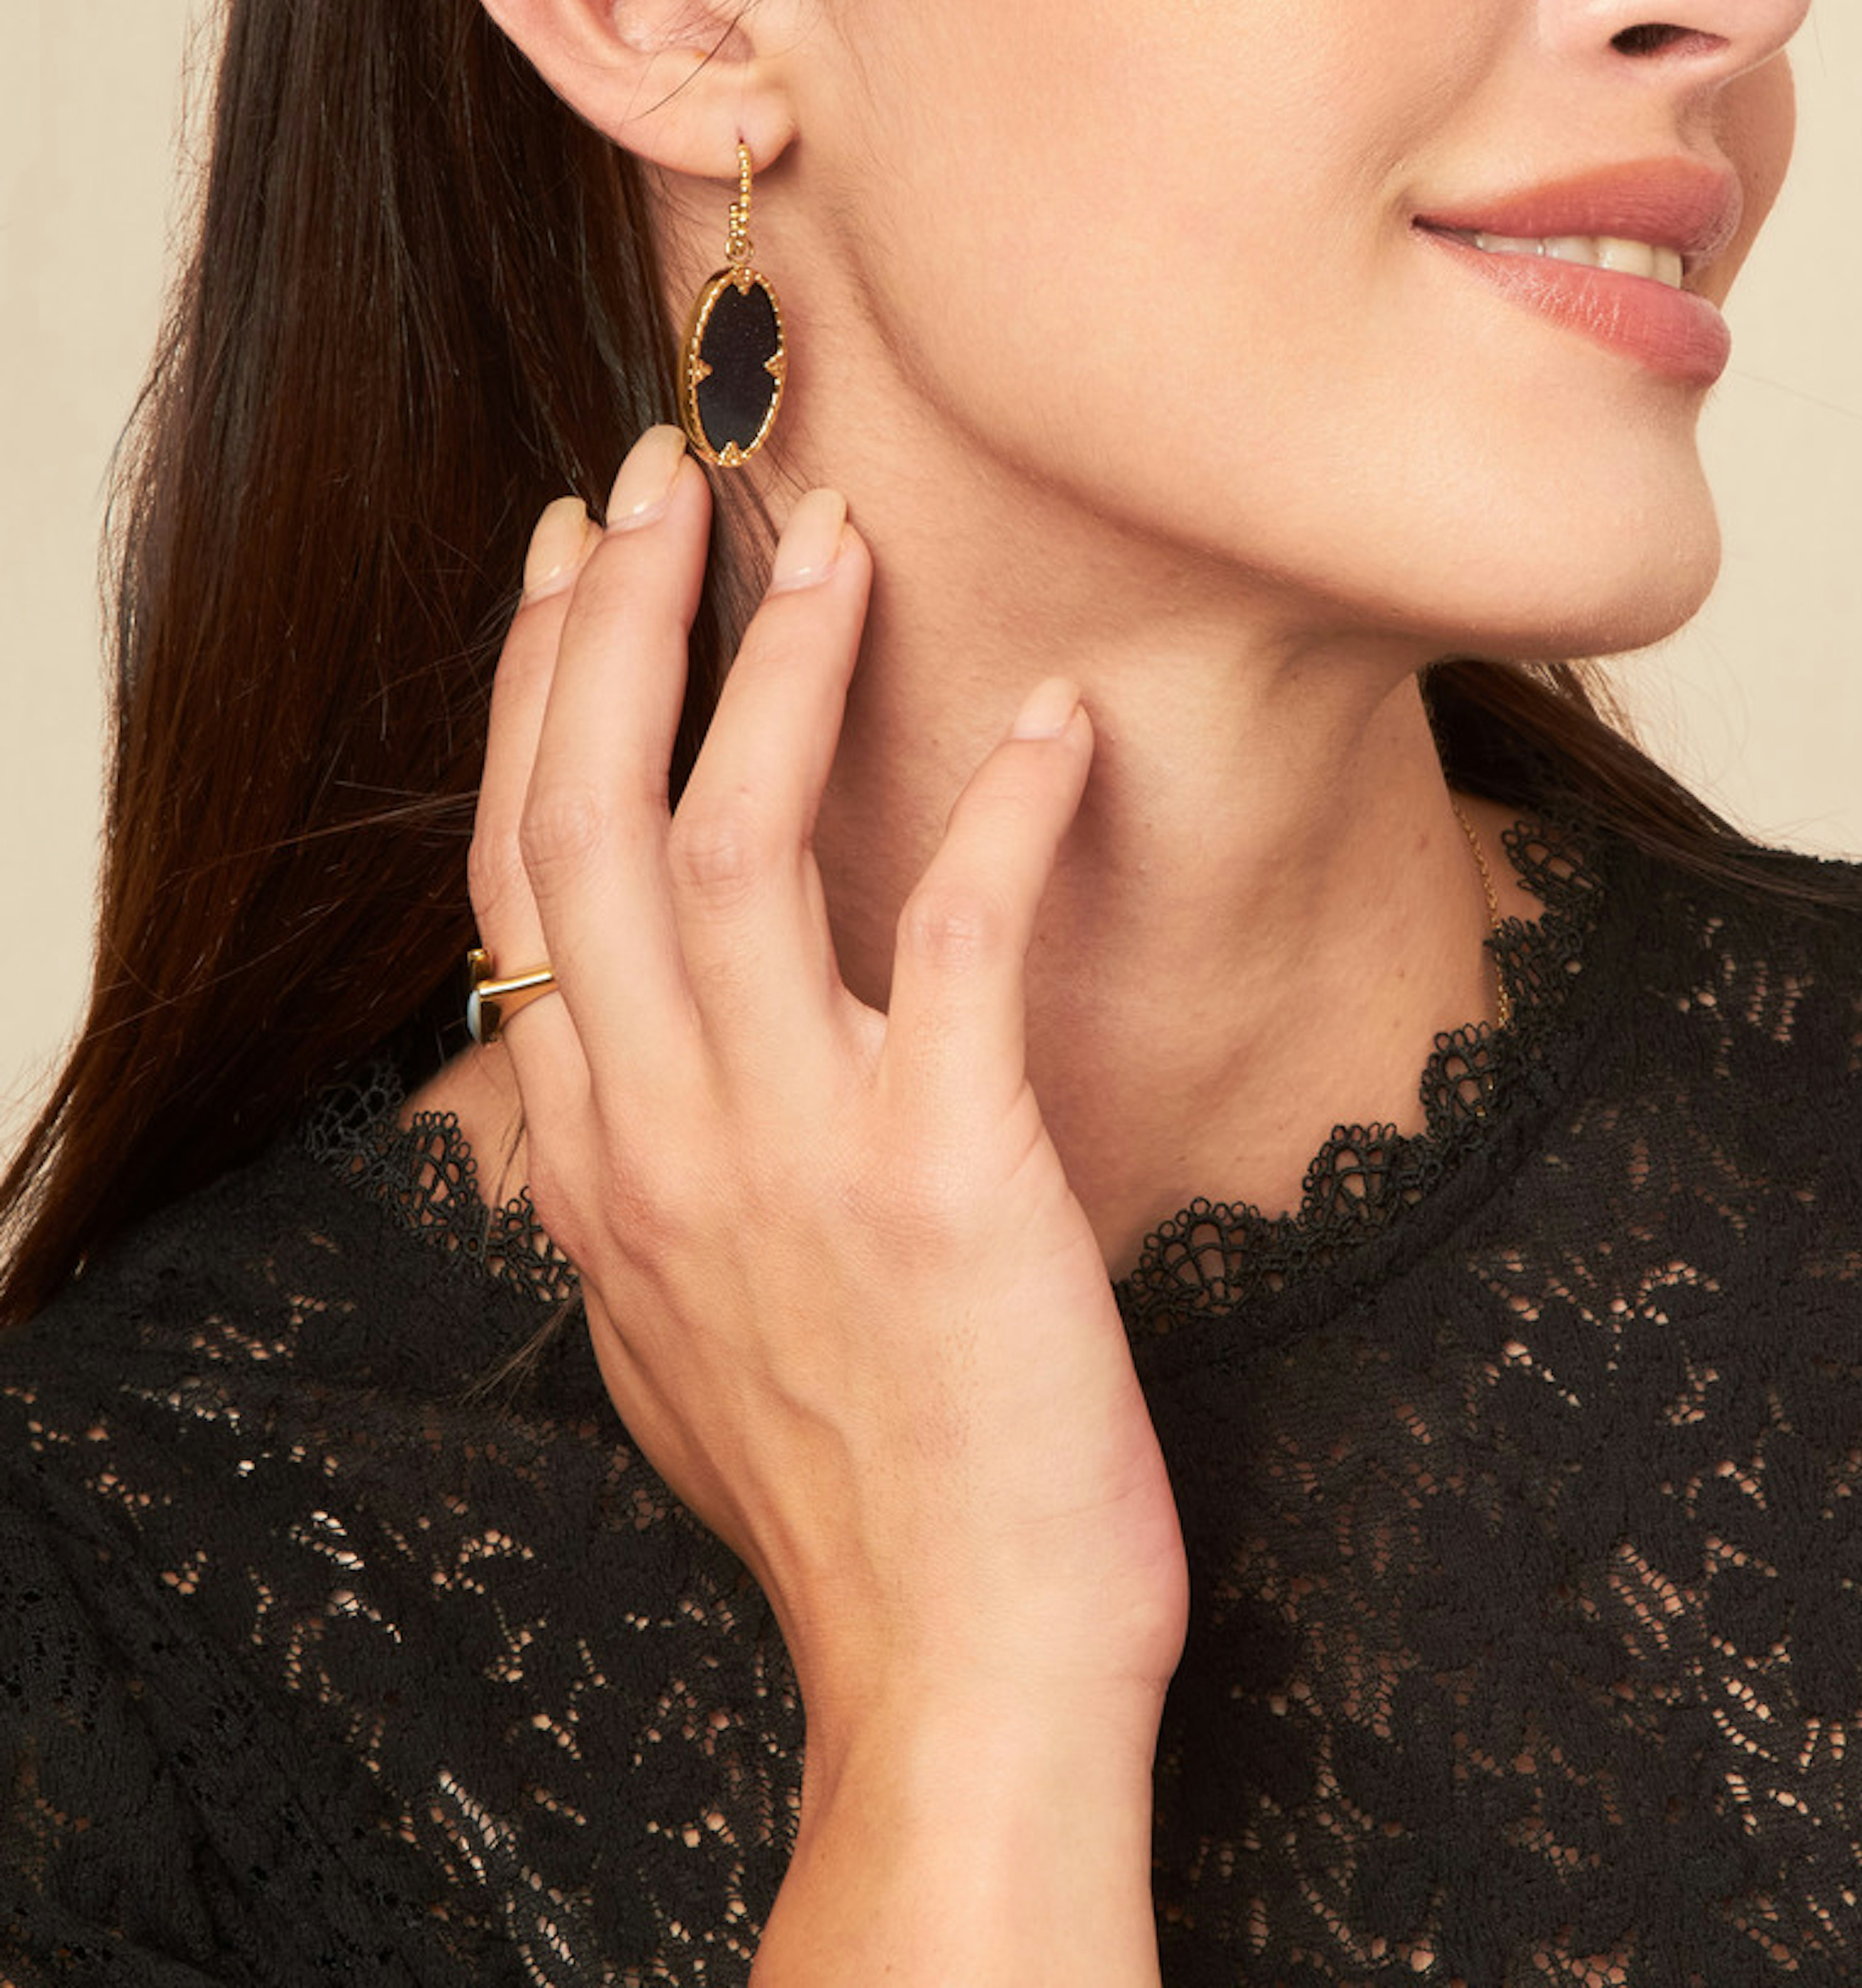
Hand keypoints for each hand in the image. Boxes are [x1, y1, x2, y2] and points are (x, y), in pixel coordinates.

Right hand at [466, 426, 1189, 1760]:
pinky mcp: (948, 1177)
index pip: (519, 877)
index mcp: (599, 1163)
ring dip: (779, 670)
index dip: (533, 697)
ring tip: (835, 535)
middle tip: (667, 473)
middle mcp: (663, 1135)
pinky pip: (956, 936)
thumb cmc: (845, 1503)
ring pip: (733, 846)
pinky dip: (1000, 808)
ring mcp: (794, 1152)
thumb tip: (601, 1086)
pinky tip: (1052, 718)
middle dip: (614, 625)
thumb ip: (630, 1193)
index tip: (568, 564)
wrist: (958, 1677)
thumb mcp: (671, 1339)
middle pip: (590, 820)